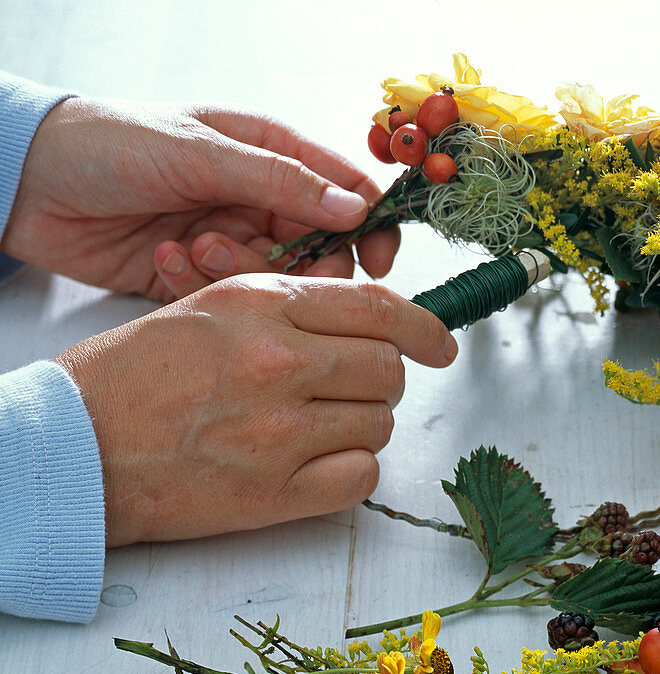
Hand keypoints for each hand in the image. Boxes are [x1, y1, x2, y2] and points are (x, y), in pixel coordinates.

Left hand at [1, 97, 399, 300]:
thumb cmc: (110, 143)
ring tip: (190, 249)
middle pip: (321, 250)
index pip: (348, 193)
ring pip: (274, 280)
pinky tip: (163, 258)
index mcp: (271, 155)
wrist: (30, 182)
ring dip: (237, 273)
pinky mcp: (200, 276)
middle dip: (297, 265)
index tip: (378, 263)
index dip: (372, 228)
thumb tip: (354, 208)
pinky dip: (199, 285)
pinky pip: (228, 298)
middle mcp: (258, 199)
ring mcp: (231, 239)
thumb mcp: (201, 152)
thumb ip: (281, 179)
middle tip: (256, 260)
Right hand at [54, 274, 456, 545]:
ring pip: (379, 423)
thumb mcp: (209, 307)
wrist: (76, 446)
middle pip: (388, 369)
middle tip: (348, 389)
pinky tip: (318, 462)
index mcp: (261, 307)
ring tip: (317, 426)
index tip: (440, 345)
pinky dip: (352, 469)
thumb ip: (292, 308)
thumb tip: (370, 325)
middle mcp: (278, 364)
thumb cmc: (133, 375)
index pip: (378, 308)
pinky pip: (362, 476)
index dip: (424, 327)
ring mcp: (279, 432)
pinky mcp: (273, 493)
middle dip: (381, 379)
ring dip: (362, 424)